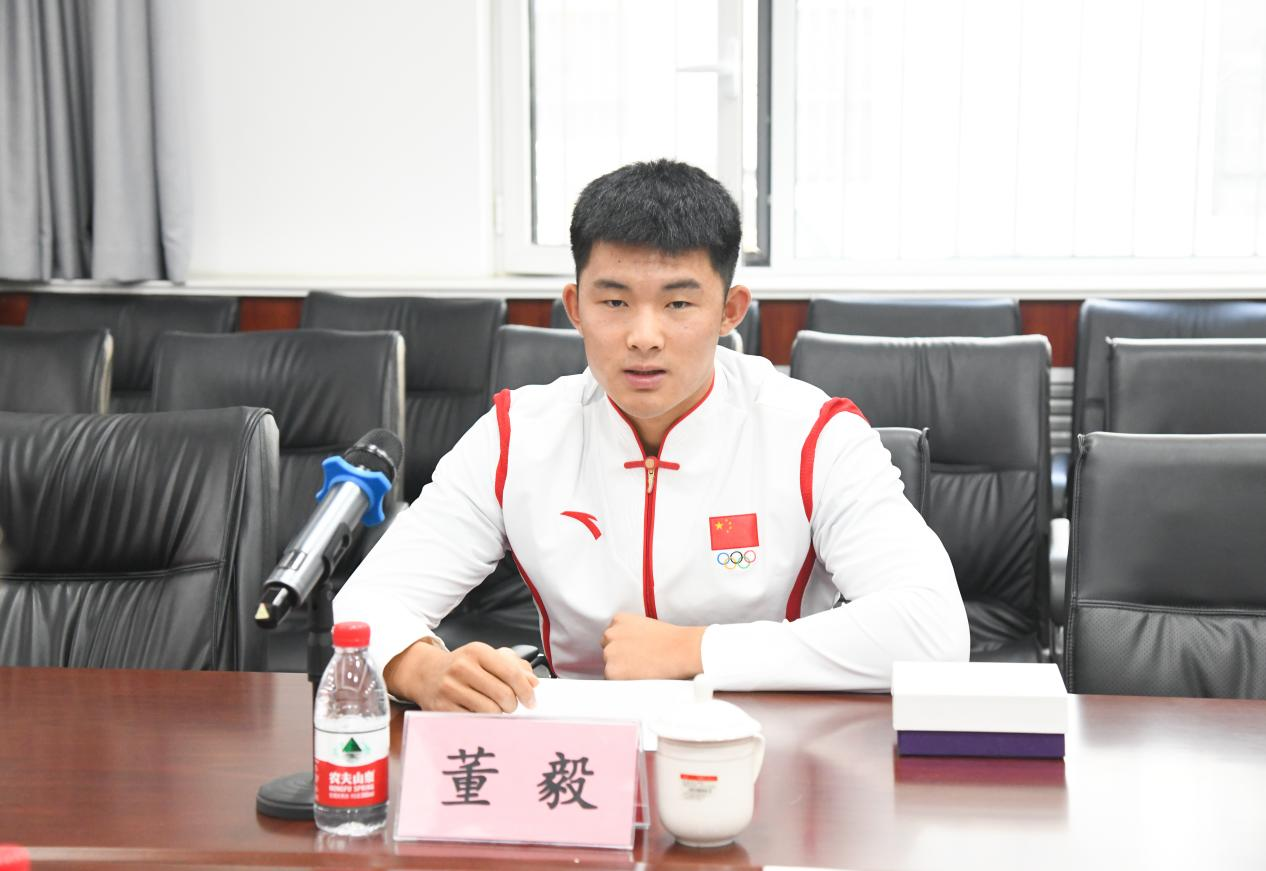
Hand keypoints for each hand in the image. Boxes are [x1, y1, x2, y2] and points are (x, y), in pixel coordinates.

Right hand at [384, 639, 537, 711]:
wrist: (426, 673)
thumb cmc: (462, 666)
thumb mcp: (486, 657)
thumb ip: (514, 666)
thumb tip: (533, 683)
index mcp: (477, 651)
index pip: (511, 673)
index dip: (525, 690)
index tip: (531, 701)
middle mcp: (462, 667)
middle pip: (503, 694)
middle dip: (513, 705)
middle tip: (511, 705)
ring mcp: (451, 688)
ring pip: (490, 710)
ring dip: (499, 714)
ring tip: (495, 709)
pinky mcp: (443, 707)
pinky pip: (473, 720)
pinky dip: (483, 721)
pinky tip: (481, 714)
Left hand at [601, 612, 705, 679]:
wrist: (680, 651)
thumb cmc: (671, 641)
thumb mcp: (646, 627)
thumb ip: (631, 634)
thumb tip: (627, 648)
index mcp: (619, 620)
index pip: (611, 637)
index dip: (623, 647)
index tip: (633, 653)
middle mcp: (610, 634)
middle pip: (608, 651)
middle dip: (620, 658)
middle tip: (639, 663)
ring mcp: (609, 652)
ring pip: (609, 666)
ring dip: (621, 670)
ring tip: (642, 670)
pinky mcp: (612, 671)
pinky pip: (612, 681)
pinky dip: (623, 682)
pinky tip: (639, 677)